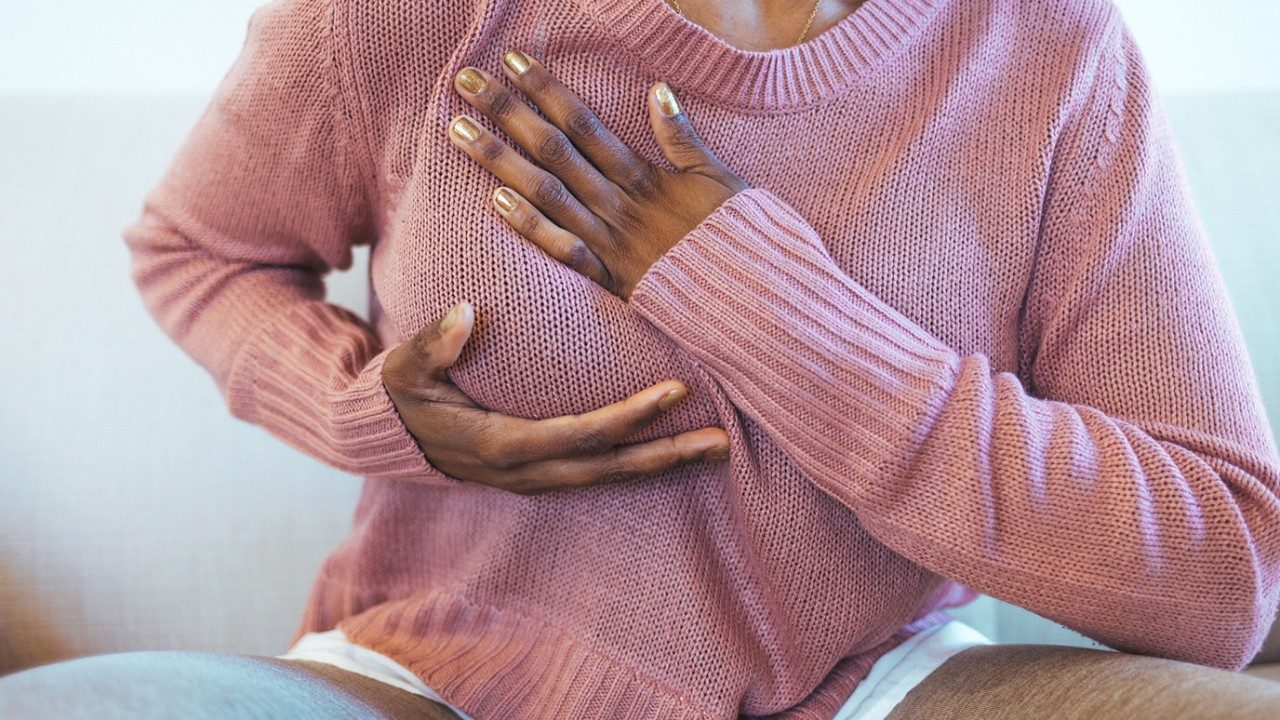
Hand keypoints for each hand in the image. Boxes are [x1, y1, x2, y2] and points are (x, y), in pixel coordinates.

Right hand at [381, 301, 730, 494]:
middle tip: (722, 442)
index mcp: (501, 444)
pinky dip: (640, 464)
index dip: (629, 417)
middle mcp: (527, 471)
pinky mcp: (544, 475)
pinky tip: (675, 450)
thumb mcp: (404, 368)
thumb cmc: (404, 395)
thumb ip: (432, 344)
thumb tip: (463, 313)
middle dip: (667, 455)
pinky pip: (600, 473)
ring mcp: (538, 479)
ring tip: (716, 449)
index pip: (580, 434)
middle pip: (610, 468)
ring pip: (611, 478)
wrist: (392, 438)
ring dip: (664, 464)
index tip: (675, 392)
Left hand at [448, 50, 749, 298]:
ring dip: (501, 160)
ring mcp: (611, 241)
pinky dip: (532, 228)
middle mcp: (619, 202)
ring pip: (546, 192)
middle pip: (553, 148)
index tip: (510, 60)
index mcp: (644, 174)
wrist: (753, 296)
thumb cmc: (737, 237)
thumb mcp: (718, 177)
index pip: (584, 121)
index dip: (545, 88)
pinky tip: (497, 201)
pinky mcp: (610, 280)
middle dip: (506, 112)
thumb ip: (684, 135)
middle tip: (463, 82)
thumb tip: (657, 88)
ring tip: (458, 131)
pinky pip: (565, 252)